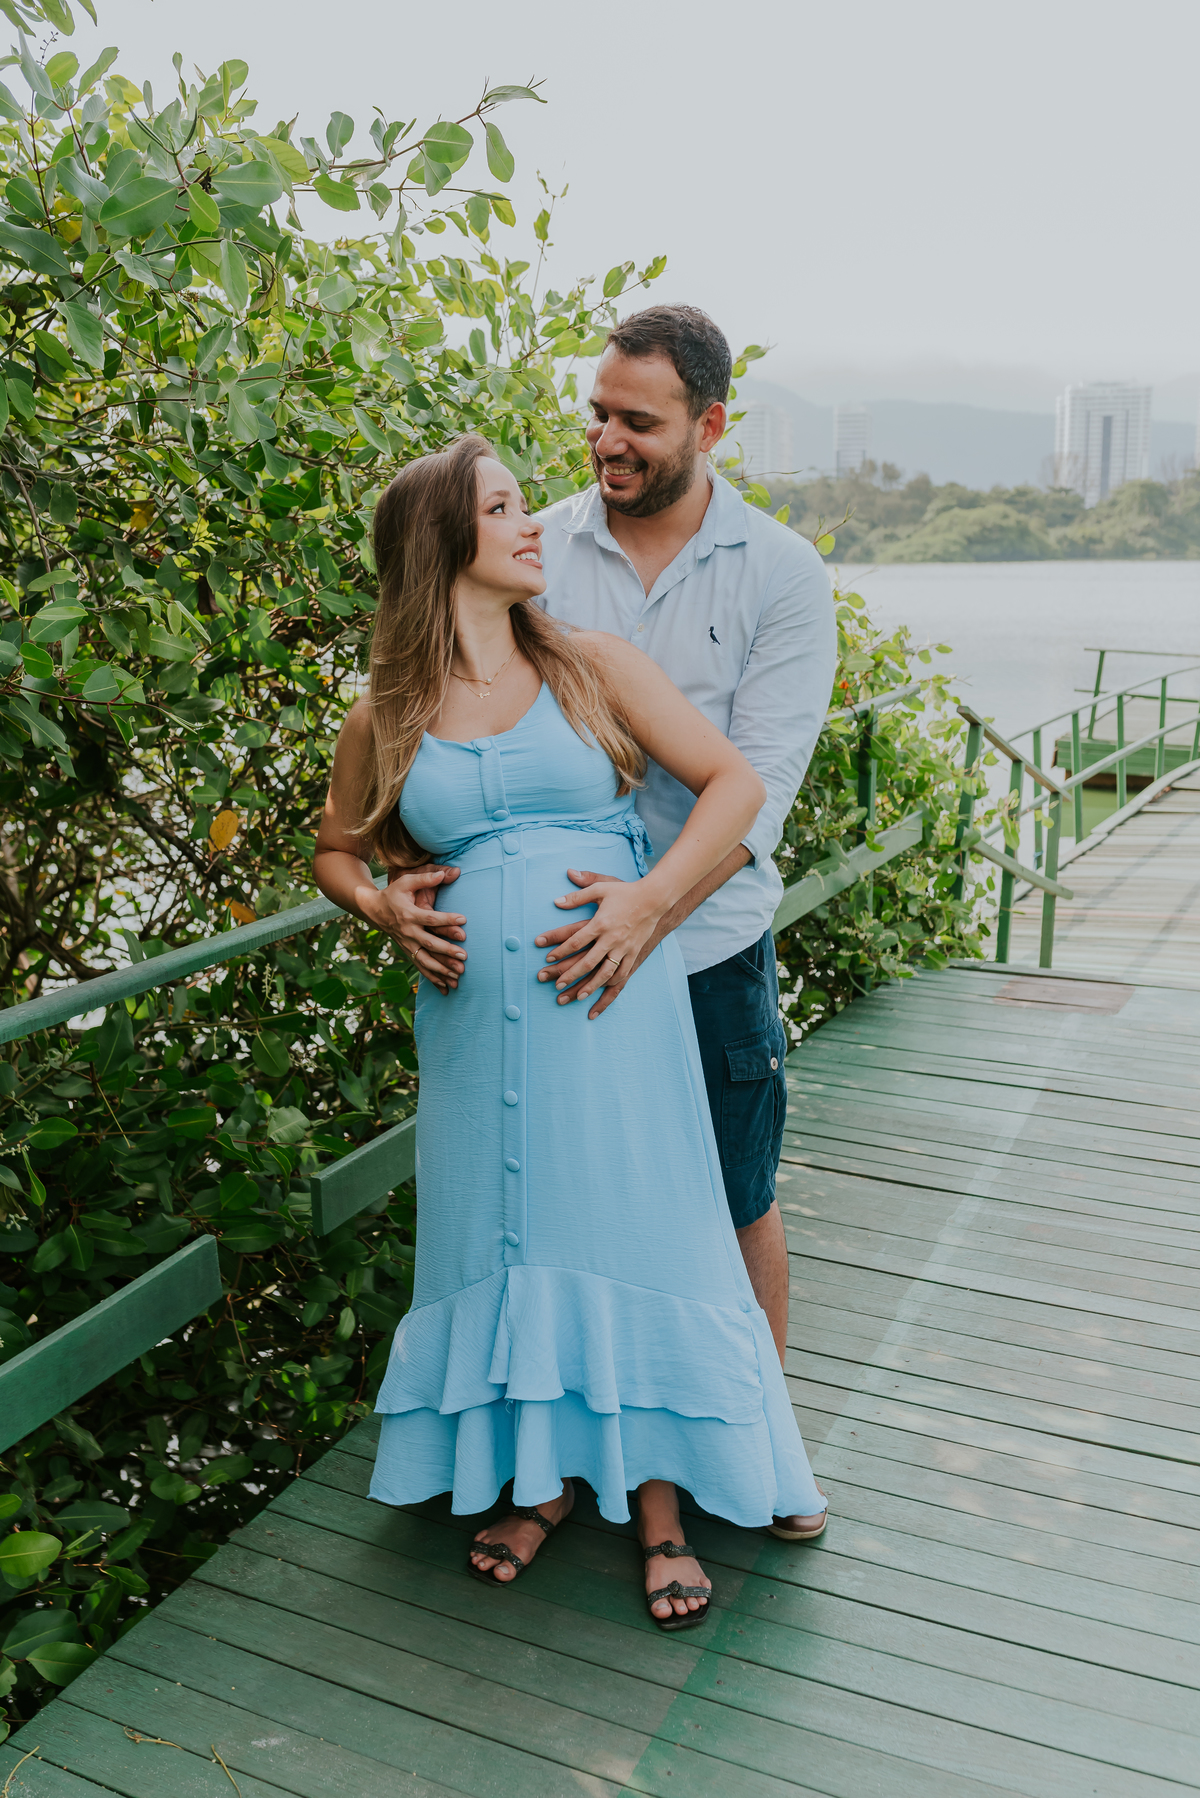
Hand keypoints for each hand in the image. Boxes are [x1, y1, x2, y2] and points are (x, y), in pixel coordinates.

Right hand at [374, 864, 465, 992]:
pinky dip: (433, 978)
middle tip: (464, 955)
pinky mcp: (408, 952)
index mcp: (409, 914)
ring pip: (425, 960)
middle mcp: (408, 932)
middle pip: (429, 944)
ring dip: (442, 969)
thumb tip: (444, 873)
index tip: (463, 919)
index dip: (447, 919)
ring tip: (458, 975)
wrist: (374, 910)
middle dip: (447, 950)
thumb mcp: (406, 882)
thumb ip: (425, 879)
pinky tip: (446, 987)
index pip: (430, 918)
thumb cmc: (394, 894)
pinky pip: (420, 967)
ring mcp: (407, 945)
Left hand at [534, 868, 661, 1017]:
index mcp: (601, 923)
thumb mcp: (600, 888)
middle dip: (571, 975)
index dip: (560, 951)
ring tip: (578, 996)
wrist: (654, 898)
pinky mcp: (634, 952)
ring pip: (605, 972)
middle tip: (556, 986)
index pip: (576, 941)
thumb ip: (577, 896)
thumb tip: (556, 901)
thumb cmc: (625, 892)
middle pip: (588, 962)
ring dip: (591, 986)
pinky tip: (603, 990)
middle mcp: (611, 938)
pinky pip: (623, 972)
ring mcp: (624, 948)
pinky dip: (612, 982)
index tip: (548, 959)